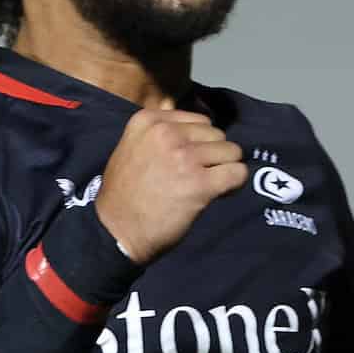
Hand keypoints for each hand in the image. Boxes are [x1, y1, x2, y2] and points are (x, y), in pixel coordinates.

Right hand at [93, 105, 245, 263]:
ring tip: (208, 186)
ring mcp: (184, 157)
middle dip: (213, 155)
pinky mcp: (200, 184)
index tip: (191, 162)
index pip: (199, 121)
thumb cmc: (124, 195)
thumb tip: (197, 132)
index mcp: (149, 121)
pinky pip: (238, 173)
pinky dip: (235, 184)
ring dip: (225, 169)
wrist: (115, 231)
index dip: (200, 143)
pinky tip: (220, 193)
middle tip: (200, 176)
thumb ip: (159, 134)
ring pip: (231, 151)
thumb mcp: (132, 147)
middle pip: (217, 134)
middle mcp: (167, 133)